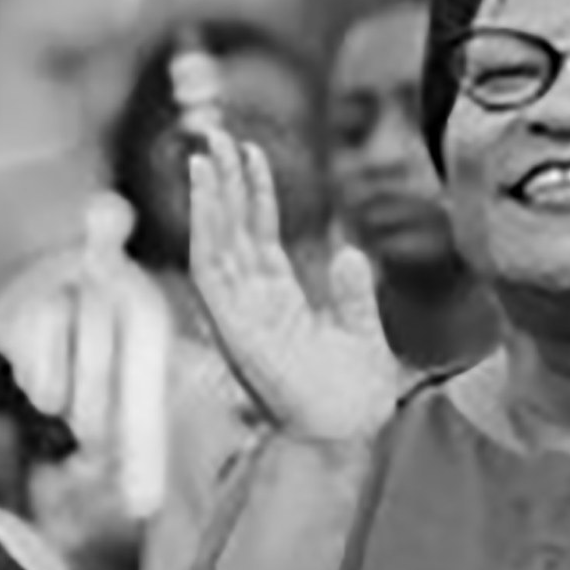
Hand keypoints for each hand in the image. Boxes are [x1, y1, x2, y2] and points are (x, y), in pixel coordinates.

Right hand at [186, 126, 401, 450]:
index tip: (252, 152)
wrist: (348, 435)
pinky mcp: (233, 326)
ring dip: (209, 199)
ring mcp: (239, 316)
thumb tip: (352, 251)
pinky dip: (208, 230)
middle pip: (230, 231)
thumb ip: (354, 293)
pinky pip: (212, 269)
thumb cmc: (353, 398)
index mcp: (278, 303)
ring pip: (214, 244)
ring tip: (207, 153)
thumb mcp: (362, 333)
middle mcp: (252, 305)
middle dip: (224, 183)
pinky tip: (211, 196)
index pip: (258, 236)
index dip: (254, 194)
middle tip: (217, 134)